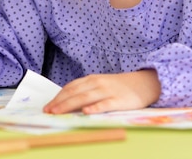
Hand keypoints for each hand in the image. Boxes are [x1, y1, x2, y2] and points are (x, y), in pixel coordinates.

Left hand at [43, 70, 160, 114]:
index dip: (57, 97)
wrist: (144, 83)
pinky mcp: (119, 100)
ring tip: (58, 112)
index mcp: (91, 80)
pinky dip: (95, 108)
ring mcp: (108, 91)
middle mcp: (97, 84)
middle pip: (74, 93)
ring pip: (85, 98)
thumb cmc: (118, 86)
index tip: (47, 106)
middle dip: (59, 103)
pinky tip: (86, 112)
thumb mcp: (100, 85)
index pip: (70, 88)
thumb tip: (66, 103)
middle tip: (48, 111)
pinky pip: (105, 104)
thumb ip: (86, 91)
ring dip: (69, 105)